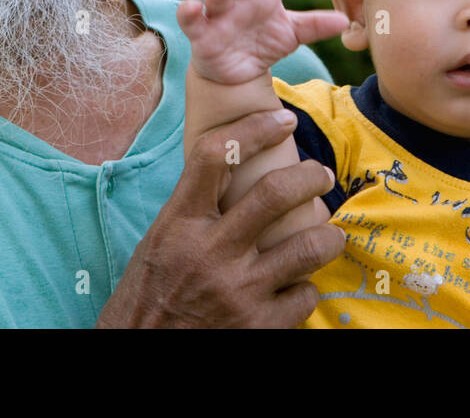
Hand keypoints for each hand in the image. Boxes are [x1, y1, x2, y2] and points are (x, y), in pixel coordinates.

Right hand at [96, 108, 345, 327]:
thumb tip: (234, 172)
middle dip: (310, 177)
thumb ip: (194, 211)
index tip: (281, 119)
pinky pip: (305, 295)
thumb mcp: (159, 243)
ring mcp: (238, 291)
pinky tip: (297, 286)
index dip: (255, 128)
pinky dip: (306, 288)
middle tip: (321, 176)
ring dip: (328, 236)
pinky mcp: (259, 327)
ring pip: (308, 246)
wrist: (139, 351)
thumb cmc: (148, 296)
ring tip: (330, 234)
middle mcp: (210, 253)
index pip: (216, 155)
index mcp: (179, 224)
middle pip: (275, 192)